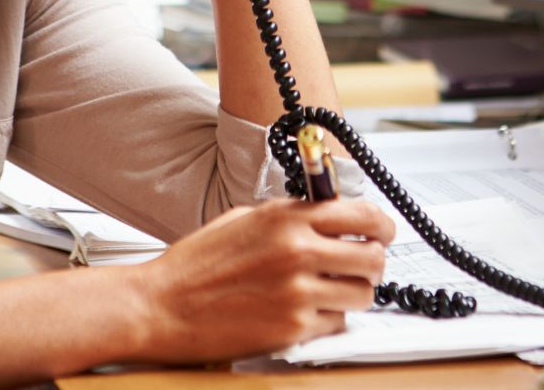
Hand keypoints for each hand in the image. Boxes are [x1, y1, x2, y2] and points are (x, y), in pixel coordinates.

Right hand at [124, 199, 393, 362]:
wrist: (160, 306)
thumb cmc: (196, 265)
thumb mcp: (246, 220)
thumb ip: (291, 215)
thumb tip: (330, 215)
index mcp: (286, 218)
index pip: (362, 214)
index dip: (382, 225)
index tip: (383, 232)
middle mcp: (297, 252)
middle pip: (372, 257)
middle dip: (373, 262)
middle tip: (362, 265)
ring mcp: (297, 292)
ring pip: (361, 294)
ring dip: (352, 293)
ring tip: (329, 291)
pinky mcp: (292, 329)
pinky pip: (335, 324)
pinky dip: (327, 320)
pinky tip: (304, 312)